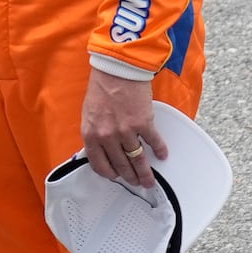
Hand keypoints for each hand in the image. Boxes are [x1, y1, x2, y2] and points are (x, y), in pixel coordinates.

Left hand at [80, 69, 164, 188]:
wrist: (116, 69)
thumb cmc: (102, 87)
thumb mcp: (89, 113)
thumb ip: (95, 132)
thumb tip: (102, 147)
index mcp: (91, 134)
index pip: (99, 164)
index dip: (109, 173)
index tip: (116, 177)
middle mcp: (107, 136)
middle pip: (121, 164)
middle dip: (130, 177)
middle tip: (136, 182)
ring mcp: (126, 131)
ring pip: (137, 159)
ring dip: (144, 172)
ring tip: (149, 180)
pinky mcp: (143, 123)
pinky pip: (153, 142)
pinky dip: (159, 150)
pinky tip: (162, 154)